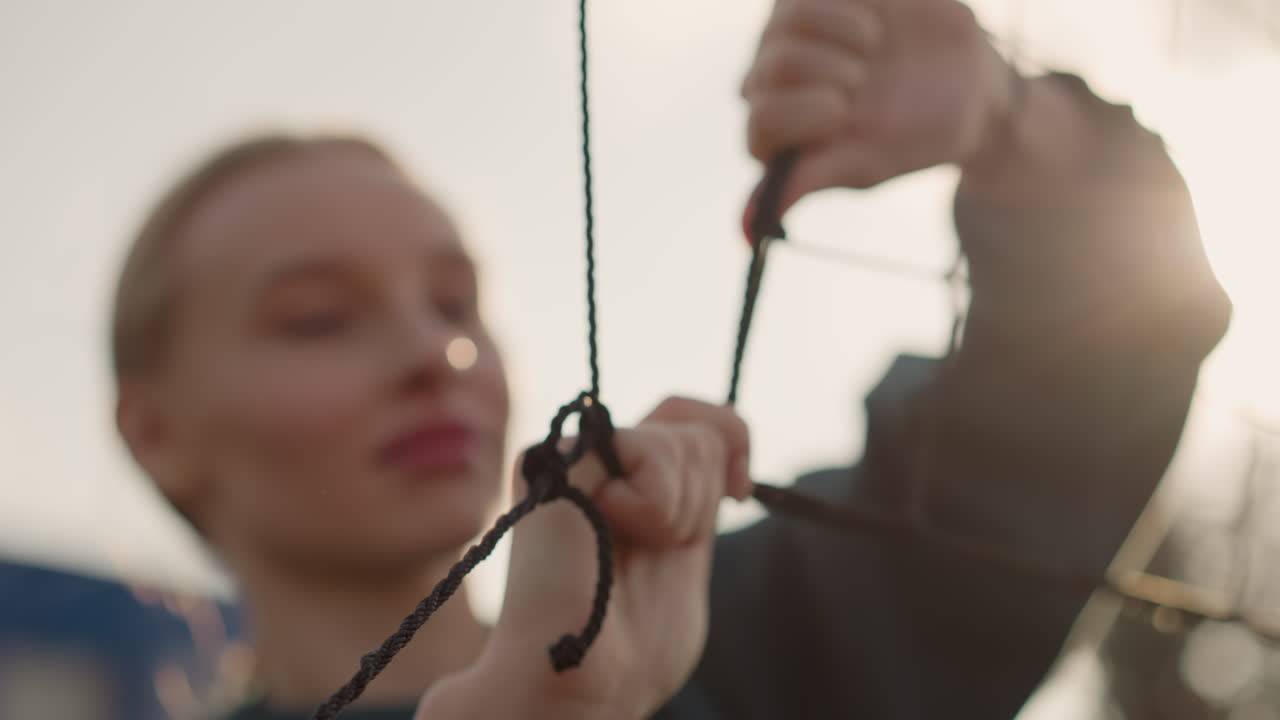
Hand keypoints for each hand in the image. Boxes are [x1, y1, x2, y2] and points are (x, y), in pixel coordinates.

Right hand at [416, 397, 749, 718]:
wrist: (579, 683)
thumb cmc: (629, 648)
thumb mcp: (686, 555)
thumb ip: (698, 497)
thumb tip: (731, 447)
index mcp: (623, 480)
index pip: (692, 417)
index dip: (731, 438)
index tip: (739, 491)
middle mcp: (598, 458)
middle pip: (700, 430)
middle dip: (702, 501)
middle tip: (657, 551)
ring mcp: (578, 454)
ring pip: (687, 441)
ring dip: (679, 515)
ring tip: (625, 555)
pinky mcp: (563, 456)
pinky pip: (654, 451)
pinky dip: (657, 508)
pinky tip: (606, 537)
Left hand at [742, 0, 1015, 215]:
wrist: (969, 85)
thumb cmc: (915, 137)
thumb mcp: (866, 164)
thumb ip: (809, 180)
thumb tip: (749, 231)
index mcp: (779, 133)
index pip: (759, 123)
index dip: (803, 114)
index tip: (846, 114)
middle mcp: (775, 83)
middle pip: (771, 69)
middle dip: (829, 74)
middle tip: (864, 81)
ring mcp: (793, 34)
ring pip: (785, 18)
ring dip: (839, 29)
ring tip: (873, 44)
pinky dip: (852, 3)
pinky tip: (876, 15)